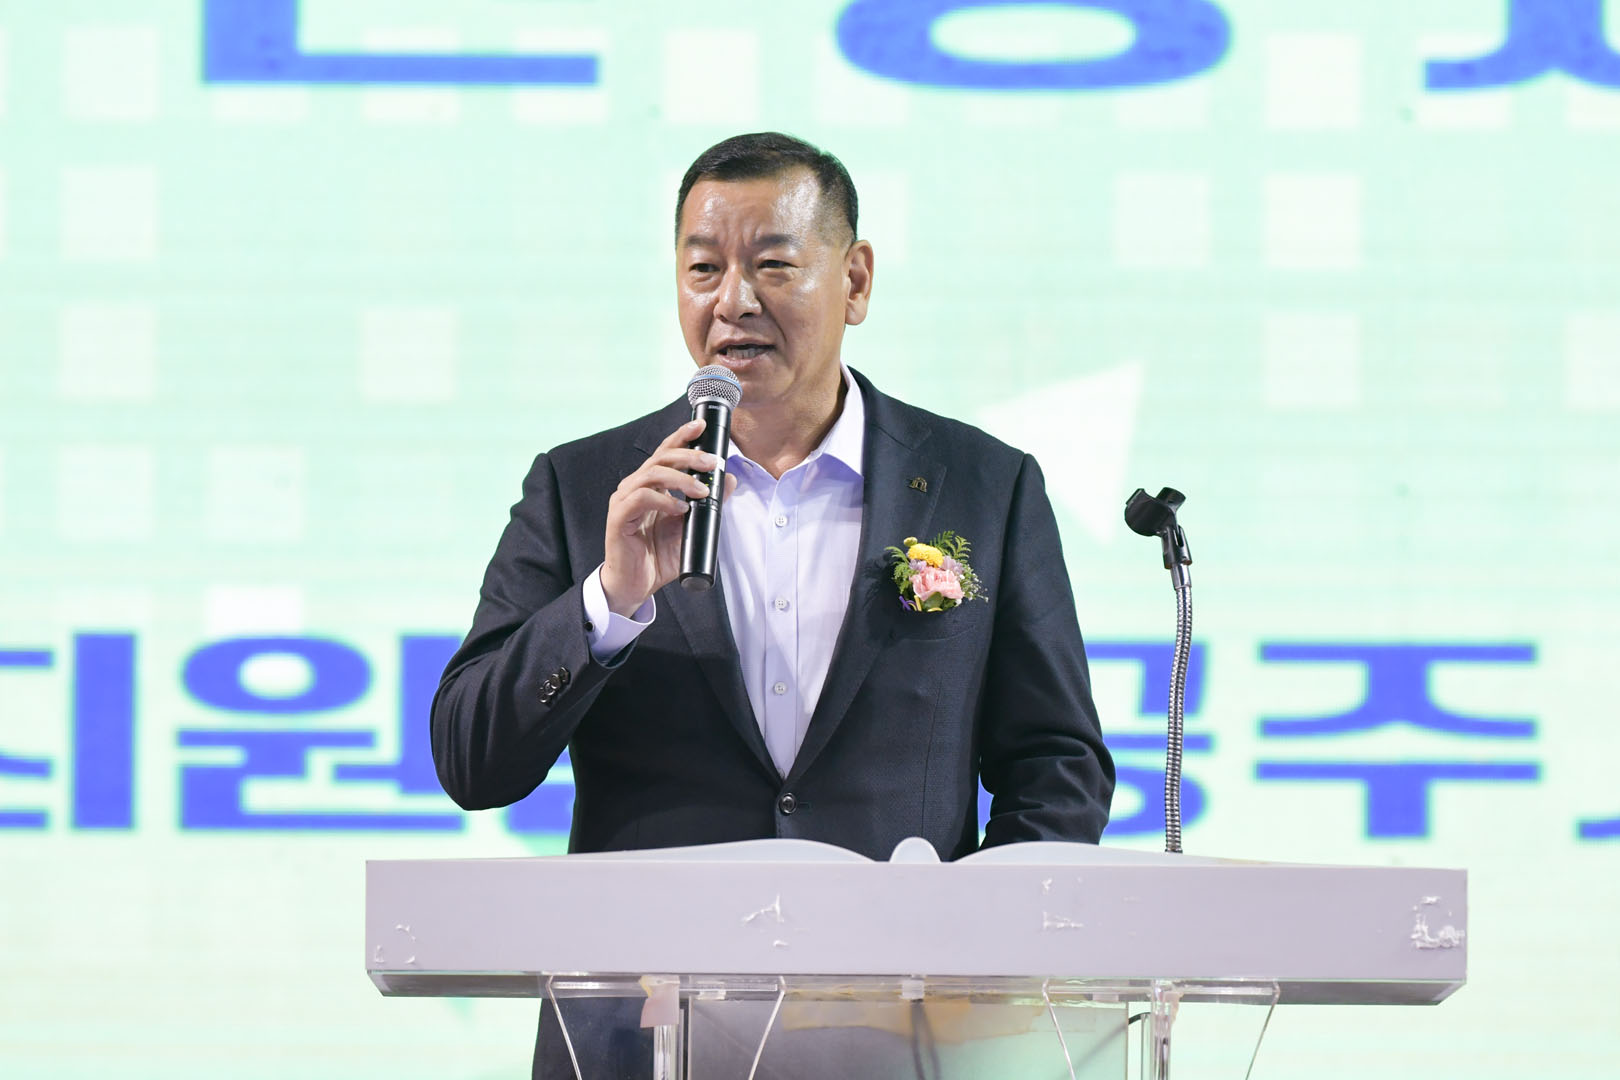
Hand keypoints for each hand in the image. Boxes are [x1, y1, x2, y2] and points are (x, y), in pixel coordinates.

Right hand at [601, 418, 736, 616]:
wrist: (636, 585)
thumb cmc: (658, 556)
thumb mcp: (692, 528)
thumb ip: (709, 505)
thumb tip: (729, 480)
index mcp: (651, 485)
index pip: (666, 452)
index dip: (682, 436)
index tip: (701, 426)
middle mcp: (635, 487)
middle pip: (661, 457)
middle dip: (689, 455)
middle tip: (712, 462)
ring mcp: (625, 500)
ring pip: (652, 474)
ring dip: (681, 479)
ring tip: (702, 492)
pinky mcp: (619, 517)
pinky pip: (641, 498)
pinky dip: (663, 500)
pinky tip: (680, 509)